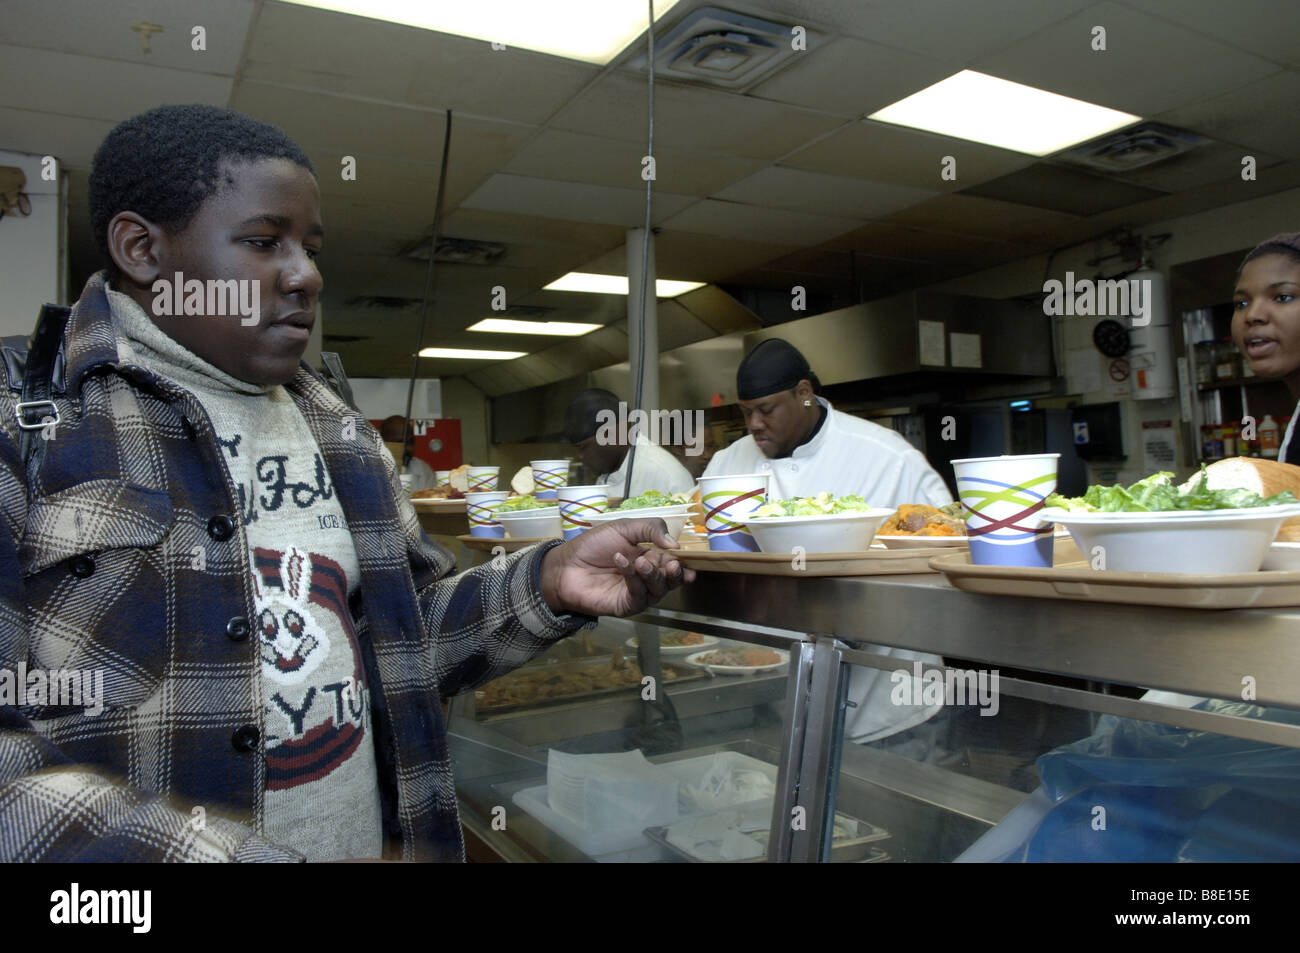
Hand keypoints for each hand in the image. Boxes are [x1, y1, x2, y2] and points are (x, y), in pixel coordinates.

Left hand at [540, 520, 695, 617]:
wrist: (566, 565)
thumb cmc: (593, 546)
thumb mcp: (624, 528)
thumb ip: (650, 529)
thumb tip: (675, 543)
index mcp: (650, 557)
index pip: (673, 561)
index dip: (682, 561)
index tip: (684, 557)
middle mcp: (647, 577)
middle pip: (671, 579)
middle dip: (674, 572)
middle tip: (672, 564)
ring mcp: (638, 592)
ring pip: (658, 589)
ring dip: (653, 574)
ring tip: (640, 561)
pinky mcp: (627, 605)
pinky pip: (639, 595)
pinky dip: (634, 578)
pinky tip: (622, 563)